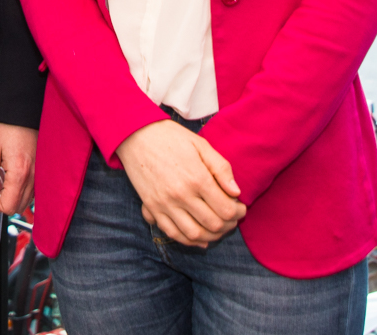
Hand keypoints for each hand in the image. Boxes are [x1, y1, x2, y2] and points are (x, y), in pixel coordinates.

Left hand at [0, 123, 37, 213]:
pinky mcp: (41, 172)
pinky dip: (20, 187)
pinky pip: (31, 191)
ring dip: (11, 194)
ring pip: (25, 201)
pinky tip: (12, 172)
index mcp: (19, 174)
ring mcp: (40, 176)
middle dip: (2, 199)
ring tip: (2, 174)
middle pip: (17, 208)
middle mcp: (33, 178)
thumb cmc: (7, 128)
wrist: (23, 112)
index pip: (8, 208)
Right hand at [115, 120, 245, 247]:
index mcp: (197, 178)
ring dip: (211, 236)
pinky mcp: (152, 207)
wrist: (136, 135)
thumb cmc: (172, 138)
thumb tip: (236, 192)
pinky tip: (199, 237)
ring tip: (217, 228)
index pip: (226, 209)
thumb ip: (221, 168)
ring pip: (194, 234)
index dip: (239, 212)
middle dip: (229, 225)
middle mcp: (181, 195)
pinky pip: (172, 233)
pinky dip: (188, 241)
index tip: (241, 207)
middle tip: (232, 217)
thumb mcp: (202, 145)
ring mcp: (164, 204)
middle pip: (213, 224)